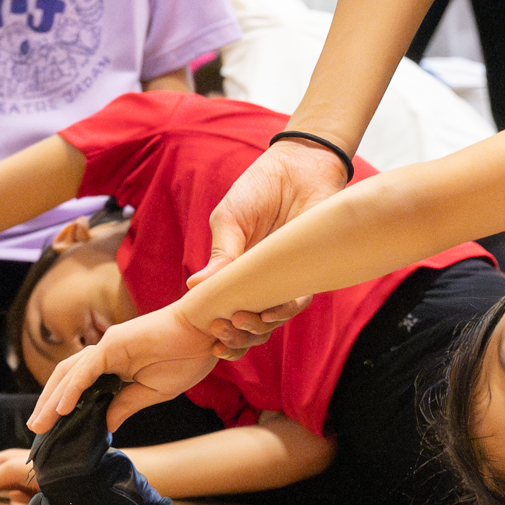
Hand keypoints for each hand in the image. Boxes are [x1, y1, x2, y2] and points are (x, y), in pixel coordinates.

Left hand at [27, 307, 223, 434]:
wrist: (207, 331)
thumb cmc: (187, 356)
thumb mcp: (153, 392)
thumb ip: (125, 406)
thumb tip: (104, 425)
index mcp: (116, 367)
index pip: (81, 388)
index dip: (64, 407)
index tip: (54, 431)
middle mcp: (106, 354)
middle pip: (66, 380)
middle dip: (48, 404)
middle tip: (36, 430)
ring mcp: (108, 347)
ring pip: (70, 374)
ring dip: (51, 399)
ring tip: (41, 424)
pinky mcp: (114, 343)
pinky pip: (87, 370)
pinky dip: (72, 389)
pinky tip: (62, 409)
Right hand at [189, 141, 341, 340]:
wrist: (297, 168)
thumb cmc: (258, 190)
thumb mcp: (229, 220)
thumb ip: (220, 254)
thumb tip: (194, 287)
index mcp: (236, 272)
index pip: (226, 310)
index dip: (217, 328)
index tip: (206, 331)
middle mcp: (261, 281)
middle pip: (249, 325)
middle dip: (236, 336)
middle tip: (221, 329)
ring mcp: (284, 279)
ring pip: (273, 320)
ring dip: (257, 329)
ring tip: (240, 320)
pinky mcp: (309, 271)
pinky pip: (299, 301)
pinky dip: (283, 311)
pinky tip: (267, 311)